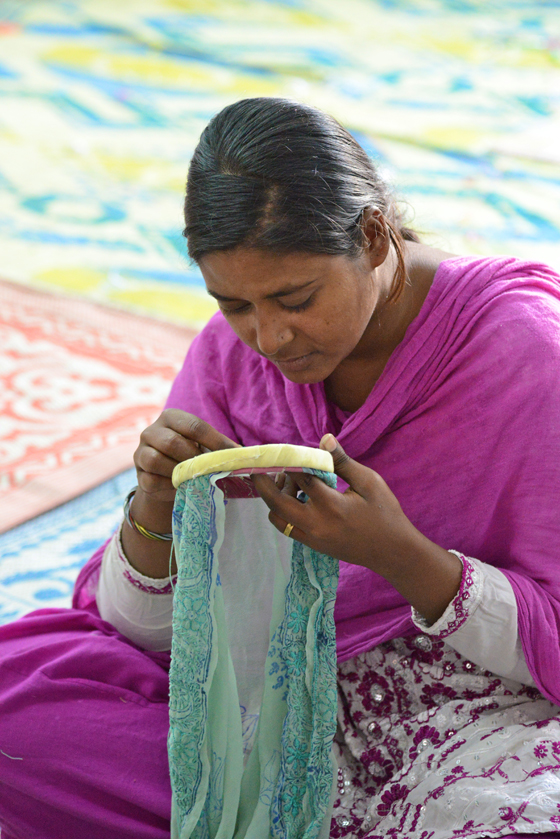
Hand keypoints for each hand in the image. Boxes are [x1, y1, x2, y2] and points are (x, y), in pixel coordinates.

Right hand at [133, 409, 239, 503]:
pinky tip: (181, 487)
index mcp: (171, 417)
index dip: (215, 441)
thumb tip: (243, 454)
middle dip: (194, 459)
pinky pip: (152, 480)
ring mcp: (141, 452)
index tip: (233, 454)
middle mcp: (151, 431)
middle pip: (172, 442)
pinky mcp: (139, 475)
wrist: (168, 477)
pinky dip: (169, 486)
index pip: (194, 426)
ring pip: (156, 460)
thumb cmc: (190, 455)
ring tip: (194, 478)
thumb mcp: (203, 445)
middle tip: (210, 470)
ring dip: (179, 472)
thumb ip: (218, 447)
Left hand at [251, 434, 414, 575]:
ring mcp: (311, 537)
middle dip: (263, 482)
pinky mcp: (312, 545)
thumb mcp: (368, 482)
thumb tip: (325, 438)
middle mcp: (315, 523)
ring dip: (275, 497)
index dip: (290, 461)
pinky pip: (286, 527)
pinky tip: (296, 497)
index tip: (286, 450)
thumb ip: (342, 462)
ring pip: (277, 516)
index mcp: (331, 505)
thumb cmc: (384, 513)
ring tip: (288, 481)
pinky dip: (283, 510)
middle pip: (275, 501)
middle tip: (258, 466)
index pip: (300, 477)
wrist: (391, 552)